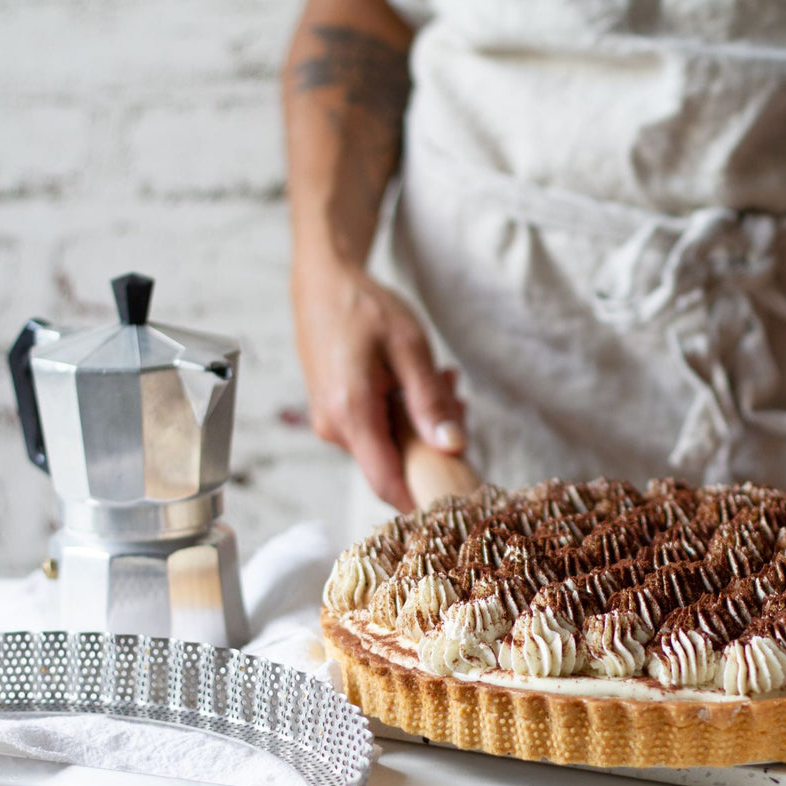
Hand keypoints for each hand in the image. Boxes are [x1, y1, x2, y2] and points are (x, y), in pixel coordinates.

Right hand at [292, 256, 464, 511]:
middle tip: (456, 399)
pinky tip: (418, 383)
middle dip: (435, 444)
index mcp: (351, 414)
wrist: (323, 282)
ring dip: (422, 423)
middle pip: (396, 466)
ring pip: (390, 448)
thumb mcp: (410, 348)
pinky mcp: (335, 417)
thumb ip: (430, 402)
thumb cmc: (364, 308)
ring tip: (441, 381)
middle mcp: (335, 428)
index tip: (462, 500)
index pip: (388, 485)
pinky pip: (377, 432)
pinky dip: (404, 414)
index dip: (425, 502)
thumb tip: (453, 448)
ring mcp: (332, 424)